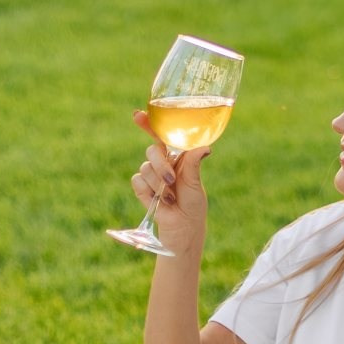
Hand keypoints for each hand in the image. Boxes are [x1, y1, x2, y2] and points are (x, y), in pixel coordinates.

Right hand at [131, 109, 209, 261]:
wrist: (183, 229)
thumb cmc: (194, 204)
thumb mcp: (195, 184)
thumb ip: (194, 164)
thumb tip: (206, 147)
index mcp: (178, 157)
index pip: (161, 136)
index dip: (149, 124)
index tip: (138, 115)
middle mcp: (163, 163)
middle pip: (151, 151)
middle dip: (161, 165)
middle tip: (172, 181)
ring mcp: (151, 176)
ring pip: (145, 168)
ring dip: (158, 184)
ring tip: (170, 198)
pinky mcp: (142, 189)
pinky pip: (138, 181)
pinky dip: (148, 192)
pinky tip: (158, 202)